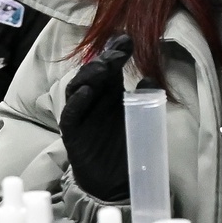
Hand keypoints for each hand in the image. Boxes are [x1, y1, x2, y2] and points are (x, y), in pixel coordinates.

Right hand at [58, 36, 134, 202]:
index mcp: (109, 93)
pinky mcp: (73, 132)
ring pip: (78, 87)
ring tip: (104, 66)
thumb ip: (144, 99)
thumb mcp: (140, 119)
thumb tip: (150, 77)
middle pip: (94, 73)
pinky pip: (71, 113)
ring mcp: (81, 114)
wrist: (114, 183)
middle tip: (118, 51)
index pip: (110, 67)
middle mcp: (93, 100)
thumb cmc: (126, 148)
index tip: (127, 39)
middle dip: (105, 59)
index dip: (116, 51)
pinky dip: (77, 102)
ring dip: (90, 75)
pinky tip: (87, 92)